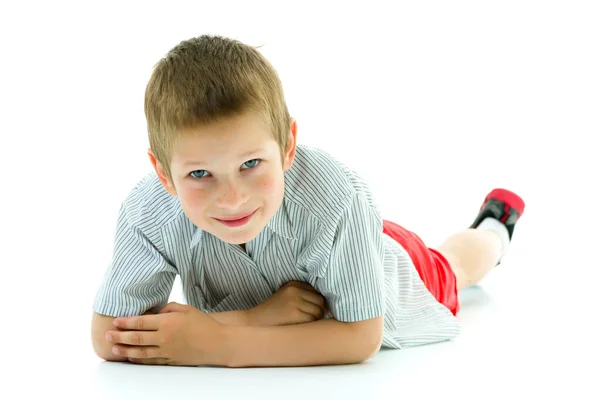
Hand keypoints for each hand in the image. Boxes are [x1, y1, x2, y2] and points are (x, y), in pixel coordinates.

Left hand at [105, 302, 229, 365]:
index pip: (141, 322)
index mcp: (168, 322)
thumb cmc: (203, 324)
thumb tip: (154, 311)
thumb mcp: (186, 309)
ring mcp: (167, 351)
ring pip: (140, 352)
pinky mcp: (171, 360)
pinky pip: (150, 361)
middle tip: (107, 335)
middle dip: (119, 337)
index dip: (126, 322)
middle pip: (136, 338)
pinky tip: (131, 358)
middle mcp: (164, 337)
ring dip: (125, 351)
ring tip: (114, 348)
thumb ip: (168, 308)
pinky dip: (139, 360)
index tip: (115, 321)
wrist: (217, 343)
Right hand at [248, 281, 327, 325]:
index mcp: (293, 284)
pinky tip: (302, 328)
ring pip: (319, 311)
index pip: (317, 290)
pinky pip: (313, 320)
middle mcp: (294, 290)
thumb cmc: (273, 313)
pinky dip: (311, 325)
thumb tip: (329, 307)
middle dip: (320, 311)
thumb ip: (303, 297)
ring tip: (306, 324)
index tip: (315, 310)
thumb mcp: (286, 298)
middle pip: (320, 300)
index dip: (319, 302)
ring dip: (316, 319)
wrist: (254, 323)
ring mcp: (295, 302)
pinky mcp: (295, 314)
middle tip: (312, 319)